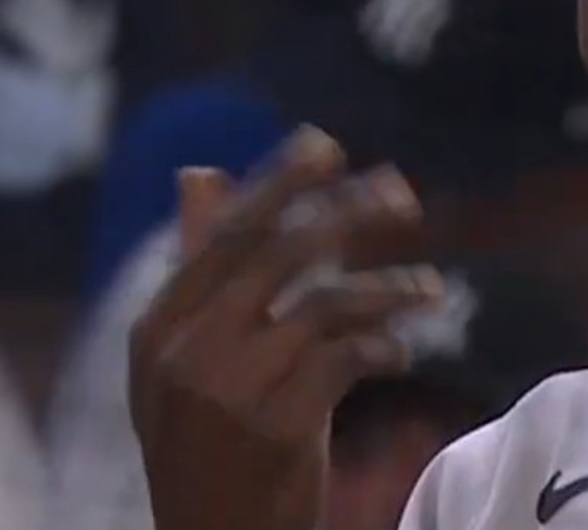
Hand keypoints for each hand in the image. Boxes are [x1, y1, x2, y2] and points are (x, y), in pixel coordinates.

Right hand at [129, 126, 443, 529]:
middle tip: (403, 195)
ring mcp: (227, 390)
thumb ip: (203, 269)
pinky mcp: (276, 427)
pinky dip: (384, 345)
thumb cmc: (210, 443)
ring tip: (430, 291)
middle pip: (278, 252)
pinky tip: (401, 350)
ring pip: (324, 304)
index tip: (327, 144)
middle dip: (347, 213)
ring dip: (387, 290)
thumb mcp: (187, 358)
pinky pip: (347, 358)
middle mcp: (183, 351)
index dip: (279, 183)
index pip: (226, 234)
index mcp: (156, 326)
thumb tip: (199, 171)